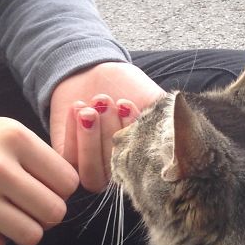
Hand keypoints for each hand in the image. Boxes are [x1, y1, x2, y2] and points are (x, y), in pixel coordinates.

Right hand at [0, 102, 78, 244]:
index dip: (55, 191)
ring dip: (17, 231)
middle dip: (40, 216)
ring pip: (31, 236)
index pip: (67, 182)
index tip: (36, 190)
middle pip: (54, 213)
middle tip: (17, 208)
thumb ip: (32, 158)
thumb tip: (66, 194)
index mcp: (13, 136)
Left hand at [49, 61, 163, 190]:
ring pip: (91, 175)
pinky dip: (73, 134)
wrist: (95, 69)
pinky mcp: (68, 158)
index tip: (131, 107)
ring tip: (94, 106)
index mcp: (142, 162)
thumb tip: (177, 142)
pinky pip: (69, 161)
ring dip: (91, 141)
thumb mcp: (154, 101)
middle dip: (111, 136)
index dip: (136, 145)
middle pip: (117, 175)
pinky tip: (79, 107)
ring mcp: (91, 167)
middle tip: (109, 102)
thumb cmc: (130, 87)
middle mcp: (117, 170)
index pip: (141, 173)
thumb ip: (168, 124)